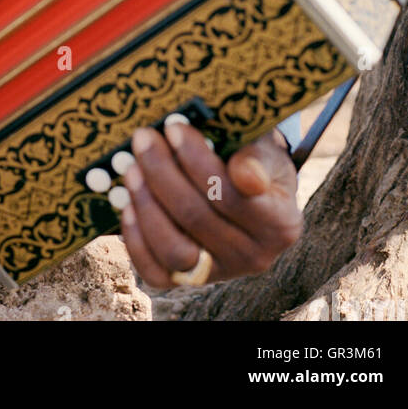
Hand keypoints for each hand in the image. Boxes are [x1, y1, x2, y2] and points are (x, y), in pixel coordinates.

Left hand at [118, 121, 301, 288]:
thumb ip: (257, 158)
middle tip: (142, 138)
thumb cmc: (254, 162)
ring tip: (132, 167)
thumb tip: (246, 175)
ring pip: (175, 249)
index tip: (173, 127)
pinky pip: (156, 271)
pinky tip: (127, 203)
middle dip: (162, 173)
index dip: (197, 161)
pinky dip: (136, 238)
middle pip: (197, 218)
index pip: (231, 195)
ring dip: (146, 204)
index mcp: (280, 224)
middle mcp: (254, 257)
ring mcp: (221, 273)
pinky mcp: (190, 281)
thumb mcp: (265, 151)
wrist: (250, 191)